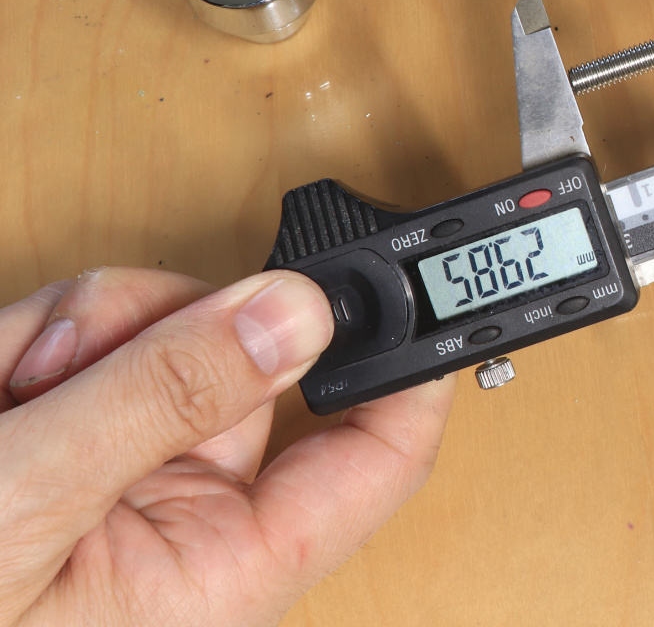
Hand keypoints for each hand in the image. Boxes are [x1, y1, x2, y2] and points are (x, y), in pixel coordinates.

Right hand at [0, 267, 454, 626]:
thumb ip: (161, 400)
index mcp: (219, 575)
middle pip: (246, 362)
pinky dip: (20, 348)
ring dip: (65, 340)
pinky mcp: (58, 444)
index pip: (373, 462)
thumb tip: (296, 315)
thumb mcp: (23, 508)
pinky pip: (77, 345)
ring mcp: (118, 477)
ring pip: (152, 335)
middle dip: (152, 330)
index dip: (406, 371)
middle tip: (67, 354)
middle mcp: (185, 523)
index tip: (407, 285)